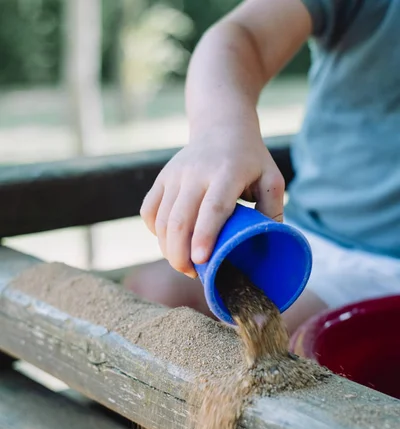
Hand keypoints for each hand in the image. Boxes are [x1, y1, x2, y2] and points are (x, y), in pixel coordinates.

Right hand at [140, 126, 284, 277]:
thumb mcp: (271, 178)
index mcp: (227, 173)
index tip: (200, 261)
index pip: (212, 208)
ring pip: (162, 220)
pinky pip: (149, 211)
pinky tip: (169, 242)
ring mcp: (175, 175)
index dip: (205, 236)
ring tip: (182, 264)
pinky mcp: (161, 178)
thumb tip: (269, 245)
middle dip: (179, 254)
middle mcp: (196, 173)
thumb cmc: (251, 159)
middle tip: (191, 273)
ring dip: (168, 249)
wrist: (221, 126)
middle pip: (180, 220)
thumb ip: (273, 210)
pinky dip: (155, 232)